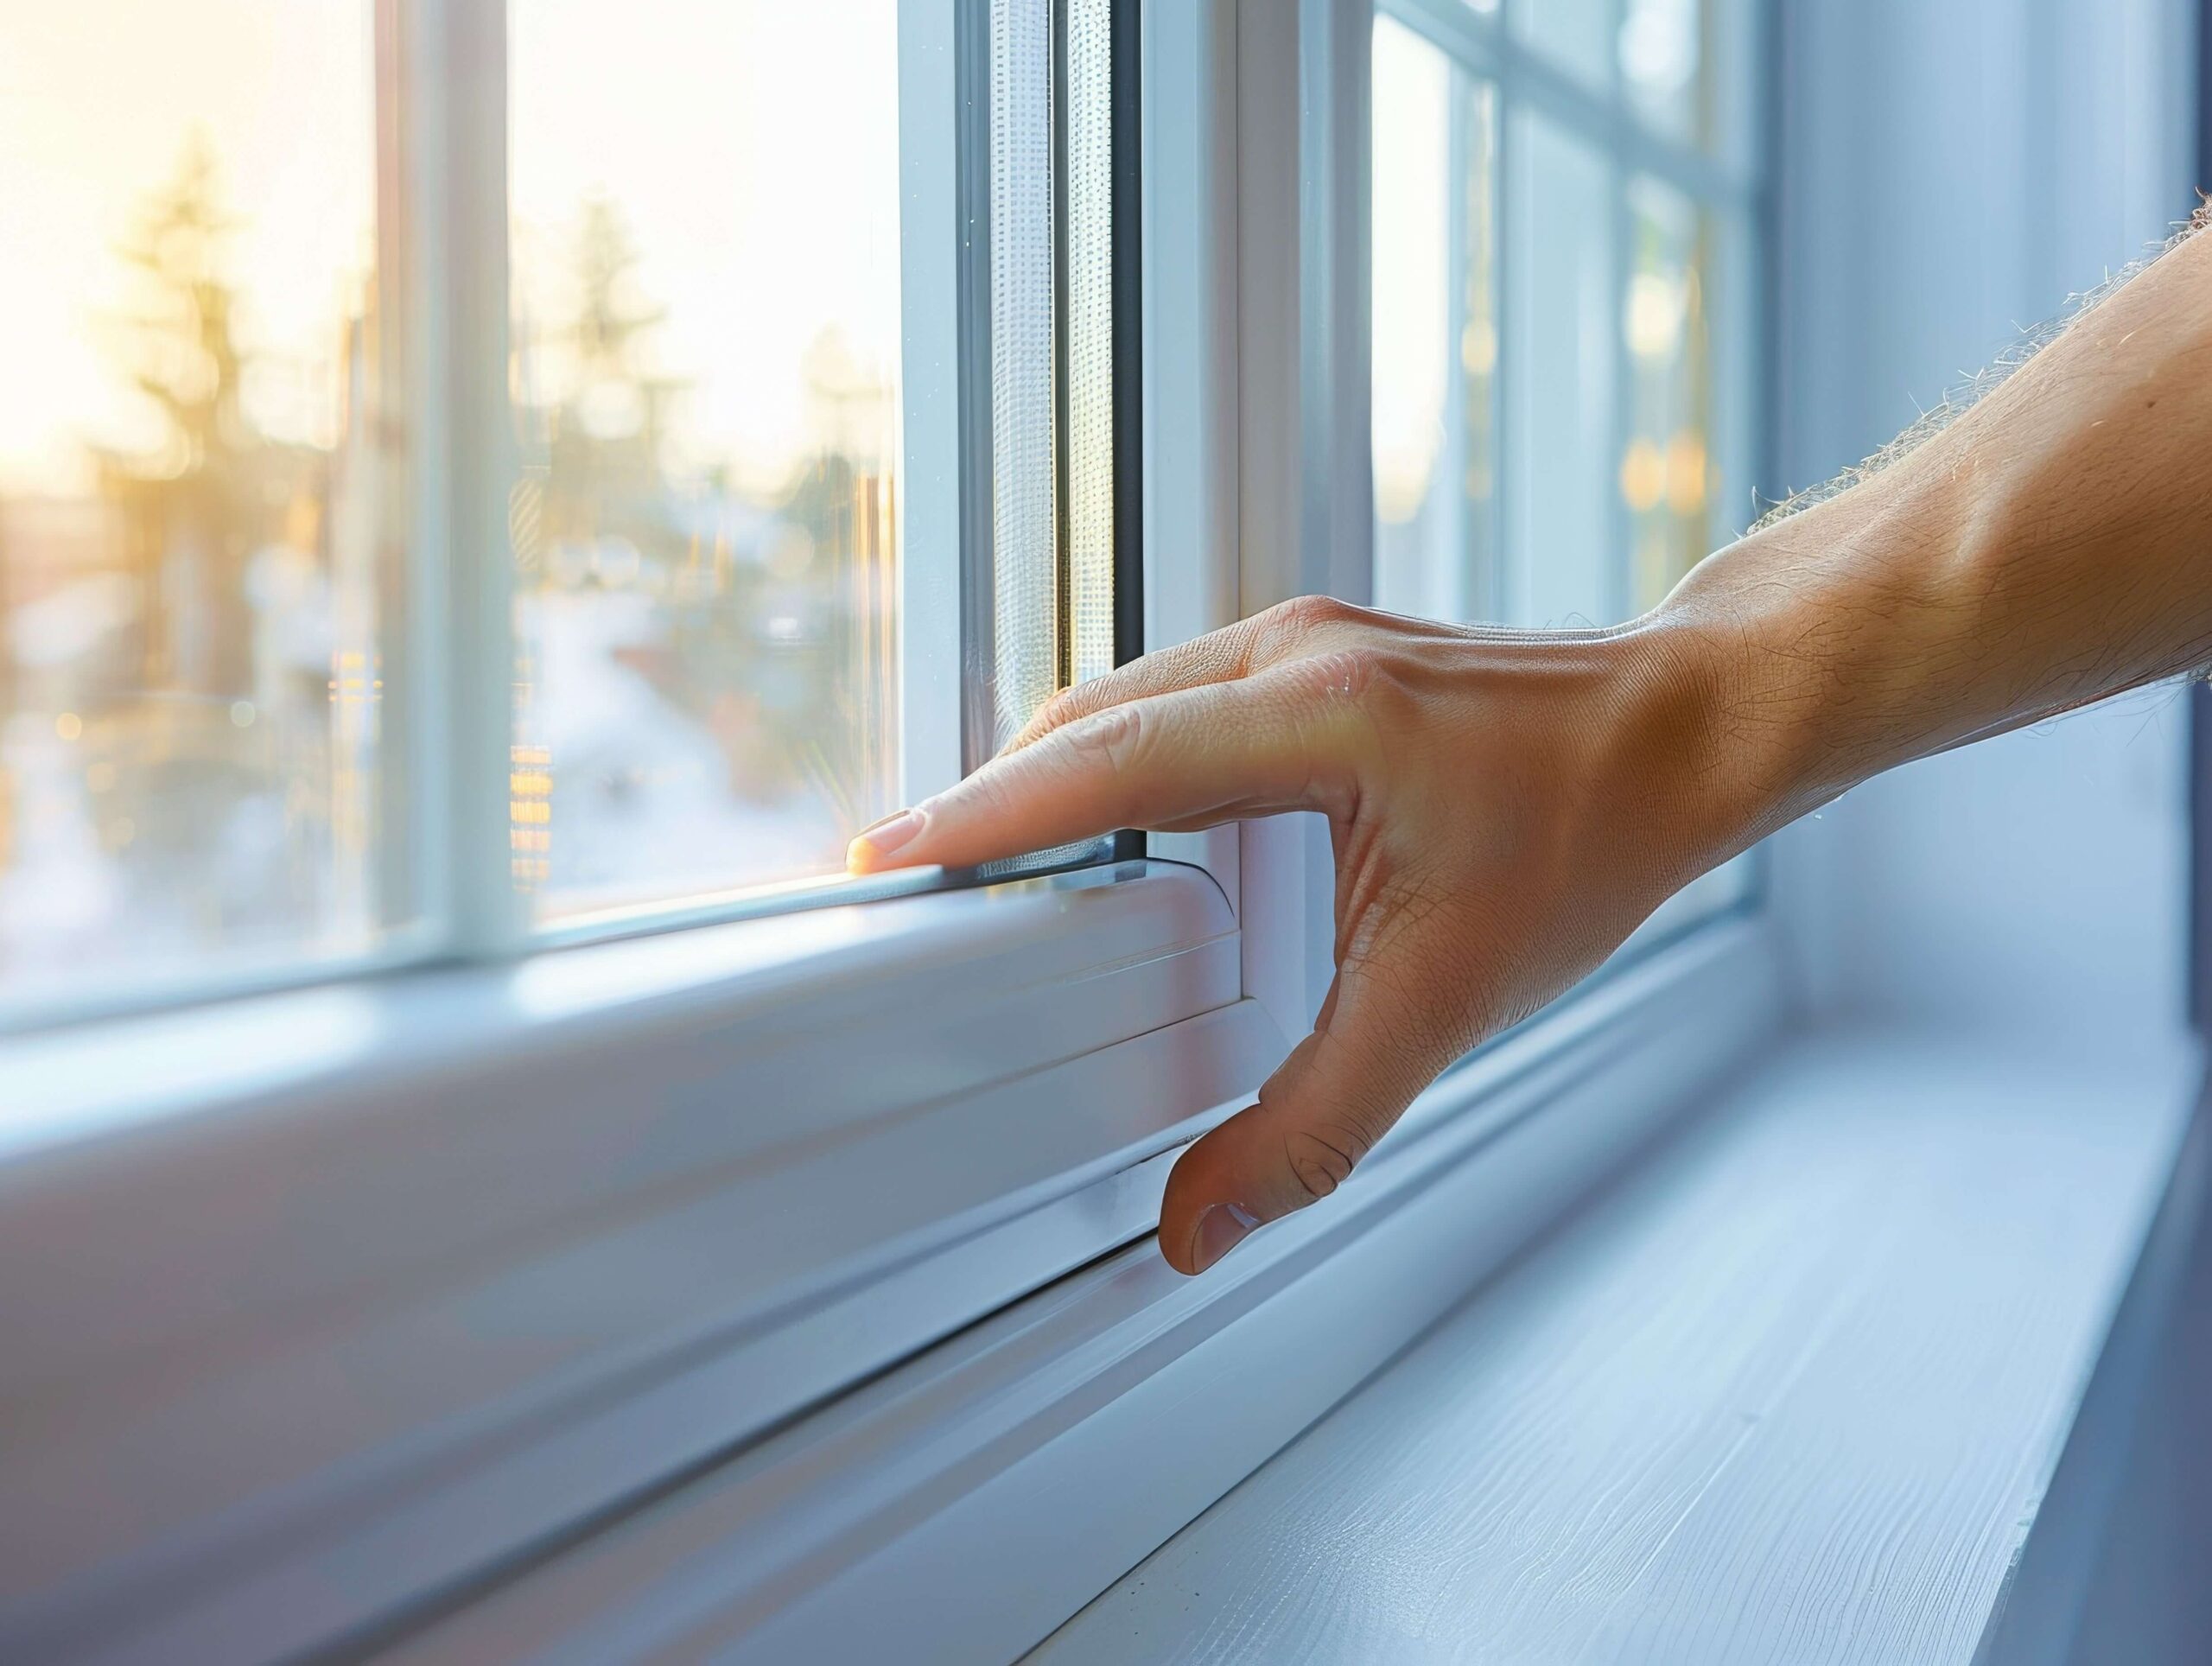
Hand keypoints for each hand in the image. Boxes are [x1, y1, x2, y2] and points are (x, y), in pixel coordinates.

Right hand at [848, 597, 1749, 1272]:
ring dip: (1044, 772)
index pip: (1105, 761)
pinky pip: (1166, 693)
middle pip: (1087, 719)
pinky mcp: (1311, 647)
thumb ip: (1317, 1120)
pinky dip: (1106, 752)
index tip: (894, 854)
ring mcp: (1300, 636)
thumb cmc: (1597, 828)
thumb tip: (1205, 1219)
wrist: (1690, 724)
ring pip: (1120, 697)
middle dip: (988, 798)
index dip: (985, 814)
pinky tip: (1092, 810)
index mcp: (1318, 717)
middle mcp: (1292, 653)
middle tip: (907, 873)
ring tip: (978, 854)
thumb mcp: (1451, 996)